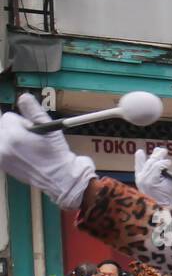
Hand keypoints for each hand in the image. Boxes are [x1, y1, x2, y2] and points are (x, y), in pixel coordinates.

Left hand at [0, 93, 96, 208]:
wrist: (61, 179)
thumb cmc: (57, 155)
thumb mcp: (49, 129)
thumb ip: (33, 111)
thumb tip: (23, 97)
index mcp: (13, 136)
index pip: (9, 117)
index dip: (24, 122)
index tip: (34, 131)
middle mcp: (3, 147)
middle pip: (3, 127)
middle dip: (14, 130)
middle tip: (31, 140)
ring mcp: (1, 157)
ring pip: (2, 138)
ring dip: (10, 140)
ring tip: (27, 149)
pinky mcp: (2, 165)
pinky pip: (1, 150)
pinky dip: (8, 150)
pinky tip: (23, 156)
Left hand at [133, 146, 171, 205]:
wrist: (156, 207)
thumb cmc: (165, 198)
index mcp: (151, 181)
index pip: (157, 166)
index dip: (164, 163)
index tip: (169, 162)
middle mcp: (142, 178)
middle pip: (151, 162)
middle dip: (158, 155)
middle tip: (164, 151)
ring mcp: (139, 177)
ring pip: (145, 163)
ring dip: (152, 156)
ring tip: (158, 151)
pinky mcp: (138, 178)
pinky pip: (138, 166)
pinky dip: (140, 159)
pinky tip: (140, 152)